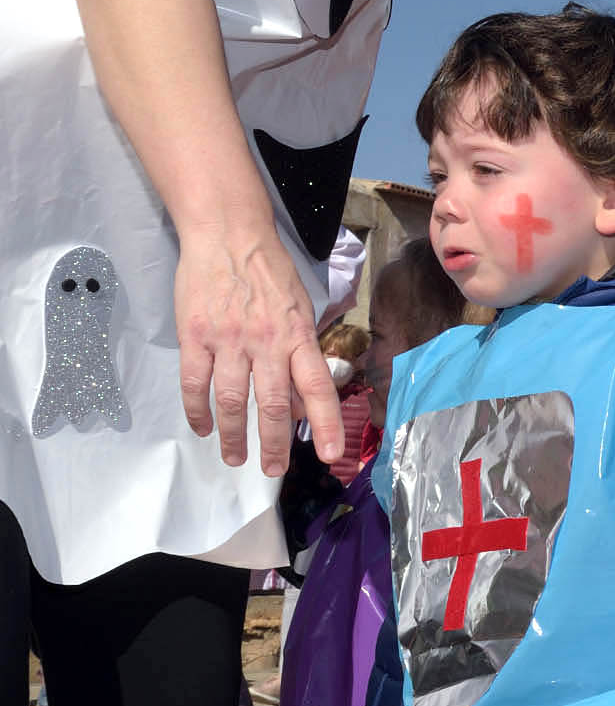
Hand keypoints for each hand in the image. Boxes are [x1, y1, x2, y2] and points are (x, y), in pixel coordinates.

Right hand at [174, 224, 340, 474]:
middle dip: (275, 445)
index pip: (319, 388)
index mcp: (298, 336)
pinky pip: (194, 383)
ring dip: (233, 436)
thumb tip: (303, 404)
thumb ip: (303, 357)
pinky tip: (202, 427)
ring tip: (235, 457)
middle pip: (273, 405)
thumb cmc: (270, 274)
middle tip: (272, 470)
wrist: (228, 234)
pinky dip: (197, 411)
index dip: (326, 425)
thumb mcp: (301, 311)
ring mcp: (228, 340)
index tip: (329, 456)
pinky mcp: (194, 336)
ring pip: (232, 401)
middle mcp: (267, 342)